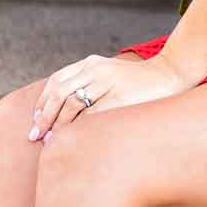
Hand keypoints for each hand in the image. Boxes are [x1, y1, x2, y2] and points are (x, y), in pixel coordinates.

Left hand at [28, 51, 191, 142]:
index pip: (56, 82)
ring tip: (51, 142)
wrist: (170, 74)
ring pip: (72, 104)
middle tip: (35, 137)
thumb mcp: (110, 76)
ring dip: (58, 125)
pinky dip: (78, 128)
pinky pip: (92, 114)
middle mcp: (96, 69)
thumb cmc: (139, 83)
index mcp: (91, 64)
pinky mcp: (121, 95)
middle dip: (43, 117)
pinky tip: (73, 140)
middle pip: (59, 93)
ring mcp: (108, 81)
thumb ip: (90, 86)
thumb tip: (64, 115)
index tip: (35, 123)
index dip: (41, 104)